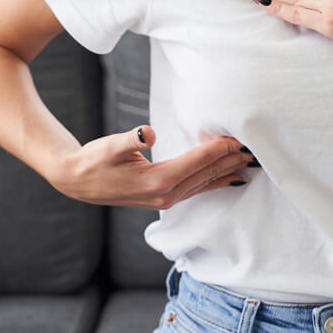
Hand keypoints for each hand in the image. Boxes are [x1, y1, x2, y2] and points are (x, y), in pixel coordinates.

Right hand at [49, 126, 255, 209]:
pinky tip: (229, 178)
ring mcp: (166, 199)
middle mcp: (166, 194)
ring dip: (227, 171)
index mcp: (157, 180)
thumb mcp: (109, 146)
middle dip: (230, 161)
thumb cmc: (93, 161)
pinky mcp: (164, 198)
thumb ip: (130, 139)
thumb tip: (148, 133)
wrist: (77, 182)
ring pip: (205, 183)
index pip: (197, 162)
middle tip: (255, 148)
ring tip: (248, 161)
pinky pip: (198, 189)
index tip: (238, 138)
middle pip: (207, 174)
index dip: (219, 149)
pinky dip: (216, 182)